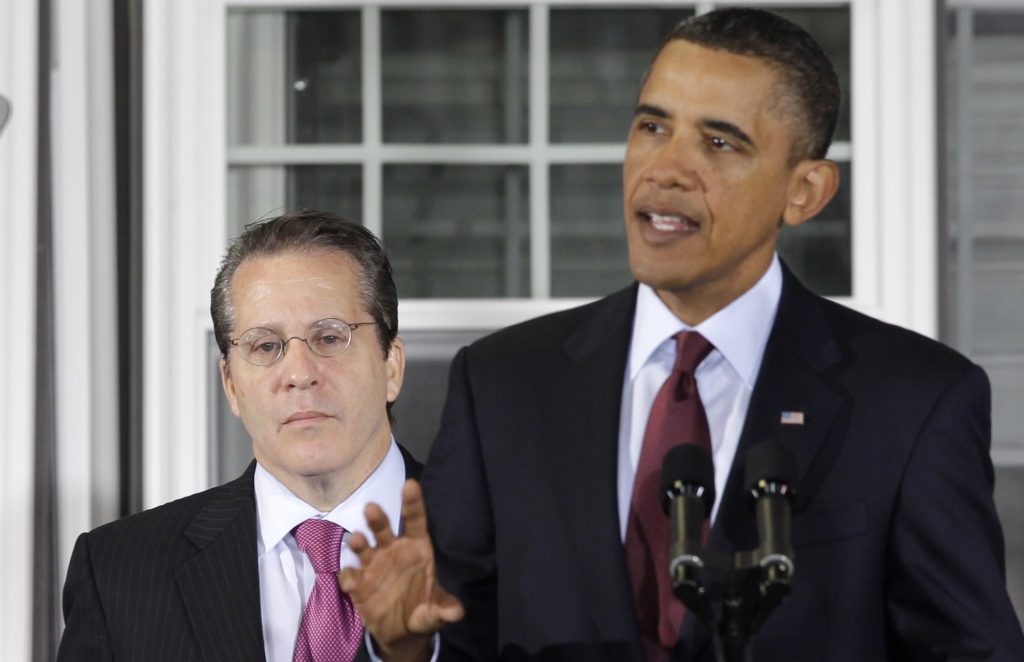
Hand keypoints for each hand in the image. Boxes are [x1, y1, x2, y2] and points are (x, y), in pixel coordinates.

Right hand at [339, 479, 463, 660]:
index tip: (410, 485)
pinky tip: (351, 581)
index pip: (416, 521)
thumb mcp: (436, 611)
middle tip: (371, 508)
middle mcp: (393, 551)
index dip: (413, 503)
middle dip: (377, 518)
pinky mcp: (359, 583)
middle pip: (384, 528)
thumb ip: (445, 608)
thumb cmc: (423, 609)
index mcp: (416, 548)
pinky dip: (349, 577)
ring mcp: (373, 565)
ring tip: (358, 540)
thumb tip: (457, 612)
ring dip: (359, 542)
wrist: (402, 632)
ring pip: (364, 547)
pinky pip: (351, 575)